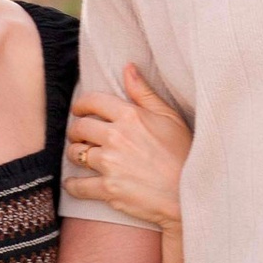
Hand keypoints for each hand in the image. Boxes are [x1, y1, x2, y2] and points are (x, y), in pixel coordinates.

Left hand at [66, 66, 192, 231]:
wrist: (189, 194)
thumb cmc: (184, 154)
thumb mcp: (170, 118)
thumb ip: (144, 93)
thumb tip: (128, 68)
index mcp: (131, 116)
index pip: (92, 101)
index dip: (81, 105)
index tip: (79, 110)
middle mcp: (116, 137)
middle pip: (79, 127)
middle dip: (76, 130)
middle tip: (80, 136)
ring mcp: (110, 164)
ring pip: (76, 153)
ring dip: (75, 154)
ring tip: (81, 157)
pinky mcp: (108, 189)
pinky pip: (78, 184)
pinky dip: (73, 184)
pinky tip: (74, 183)